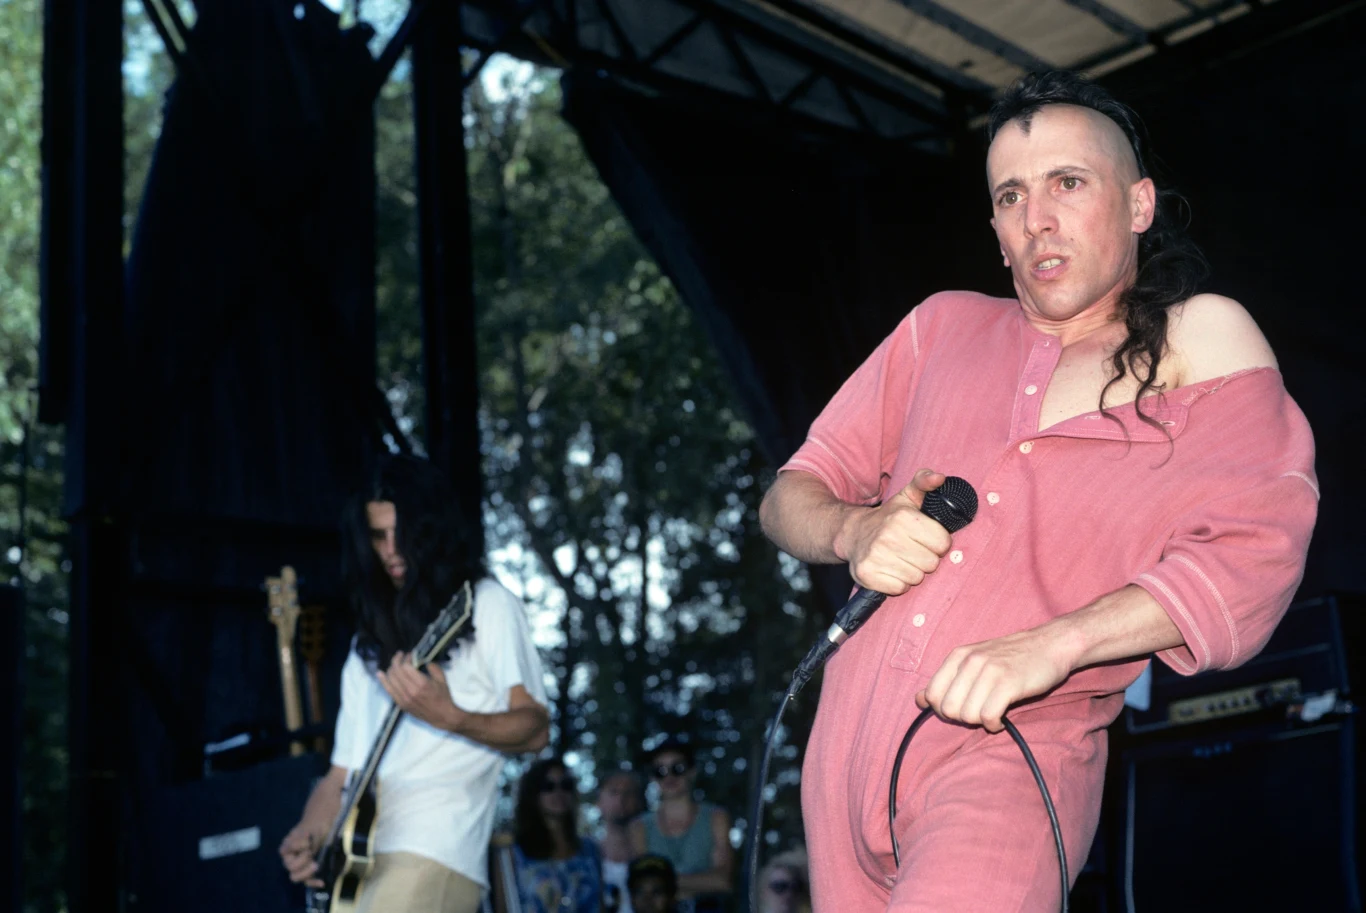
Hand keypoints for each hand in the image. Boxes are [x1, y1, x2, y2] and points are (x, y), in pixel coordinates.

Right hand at [279, 822, 323, 886]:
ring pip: (295, 877)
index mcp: (287, 847)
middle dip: (301, 861)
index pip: (285, 851)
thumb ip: (304, 838)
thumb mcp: (308, 829)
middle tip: (310, 853)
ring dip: (305, 872)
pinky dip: (314, 882)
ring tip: (316, 865)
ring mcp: (299, 867)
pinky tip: (322, 882)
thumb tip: (306, 844)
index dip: (297, 847)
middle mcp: (290, 859)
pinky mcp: (309, 873)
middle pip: (290, 867)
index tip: (308, 841)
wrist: (323, 828)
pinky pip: (308, 882)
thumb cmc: (313, 828)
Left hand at [378, 652, 468, 732]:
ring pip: (390, 679)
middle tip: (401, 655)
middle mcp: (410, 691)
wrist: (441, 716)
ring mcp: (404, 699)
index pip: (406, 667)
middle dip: (397, 660)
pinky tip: (381, 674)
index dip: (406, 658)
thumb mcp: (442, 679)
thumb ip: (433, 667)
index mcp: (422, 684)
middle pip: (396, 671)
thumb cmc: (443, 697)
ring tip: (395, 663)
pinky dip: (383, 680)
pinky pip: (388, 690)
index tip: (409, 655)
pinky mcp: (400, 704)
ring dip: (391, 668)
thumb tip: (423, 660)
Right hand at [836, 468, 952, 594]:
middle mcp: (888, 537)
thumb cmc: (888, 518)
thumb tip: (940, 478)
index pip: (943, 544)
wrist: (852, 534)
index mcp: (903, 518)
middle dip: (925, 559)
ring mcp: (876, 557)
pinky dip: (897, 583)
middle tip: (912, 550)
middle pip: (931, 564)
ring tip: (901, 560)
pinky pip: (899, 589)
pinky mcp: (867, 575)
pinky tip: (890, 570)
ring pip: (916, 578)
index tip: (924, 539)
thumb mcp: (906, 497)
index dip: (937, 543)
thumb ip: (925, 483)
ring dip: (911, 572)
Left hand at [915, 626, 1075, 732]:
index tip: (961, 709)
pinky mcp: (1008, 684)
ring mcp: (989, 671)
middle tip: (978, 713)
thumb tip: (918, 700)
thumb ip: (946, 679)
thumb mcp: (974, 660)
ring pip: (967, 715)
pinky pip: (988, 717)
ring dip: (979, 722)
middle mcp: (970, 661)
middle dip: (961, 719)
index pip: (932, 694)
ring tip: (992, 714)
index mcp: (958, 655)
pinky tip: (1001, 720)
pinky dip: (993, 726)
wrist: (1049, 645)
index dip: (943, 710)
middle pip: (947, 709)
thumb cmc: (1012, 658)